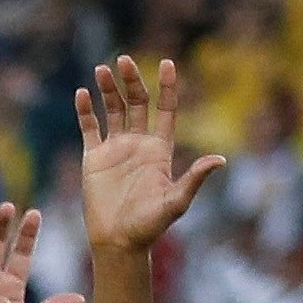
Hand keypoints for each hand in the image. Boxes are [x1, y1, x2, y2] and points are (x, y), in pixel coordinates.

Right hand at [73, 56, 222, 258]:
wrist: (118, 241)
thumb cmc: (150, 225)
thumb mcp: (176, 201)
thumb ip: (194, 179)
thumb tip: (220, 160)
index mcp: (160, 149)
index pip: (166, 109)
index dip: (167, 86)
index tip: (167, 62)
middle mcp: (139, 144)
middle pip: (138, 102)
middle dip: (132, 80)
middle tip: (125, 60)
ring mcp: (116, 149)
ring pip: (113, 110)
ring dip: (108, 90)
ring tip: (102, 69)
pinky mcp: (95, 158)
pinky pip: (89, 128)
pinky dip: (86, 111)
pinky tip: (82, 94)